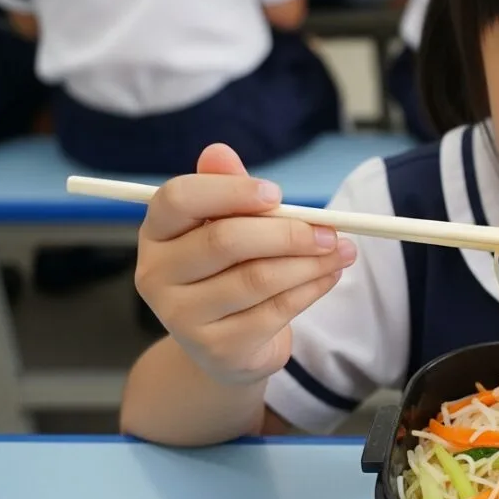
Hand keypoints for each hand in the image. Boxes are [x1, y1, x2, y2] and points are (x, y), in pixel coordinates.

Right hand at [134, 144, 356, 385]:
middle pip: (225, 240)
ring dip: (310, 262)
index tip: (277, 194)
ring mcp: (182, 316)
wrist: (226, 346)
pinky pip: (276, 311)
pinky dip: (311, 289)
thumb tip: (219, 151)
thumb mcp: (227, 227)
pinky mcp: (218, 348)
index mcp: (157, 233)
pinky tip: (329, 276)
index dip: (231, 191)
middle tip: (329, 230)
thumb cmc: (228, 273)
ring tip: (341, 251)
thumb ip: (228, 191)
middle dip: (287, 232)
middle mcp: (157, 274)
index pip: (179, 198)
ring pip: (257, 278)